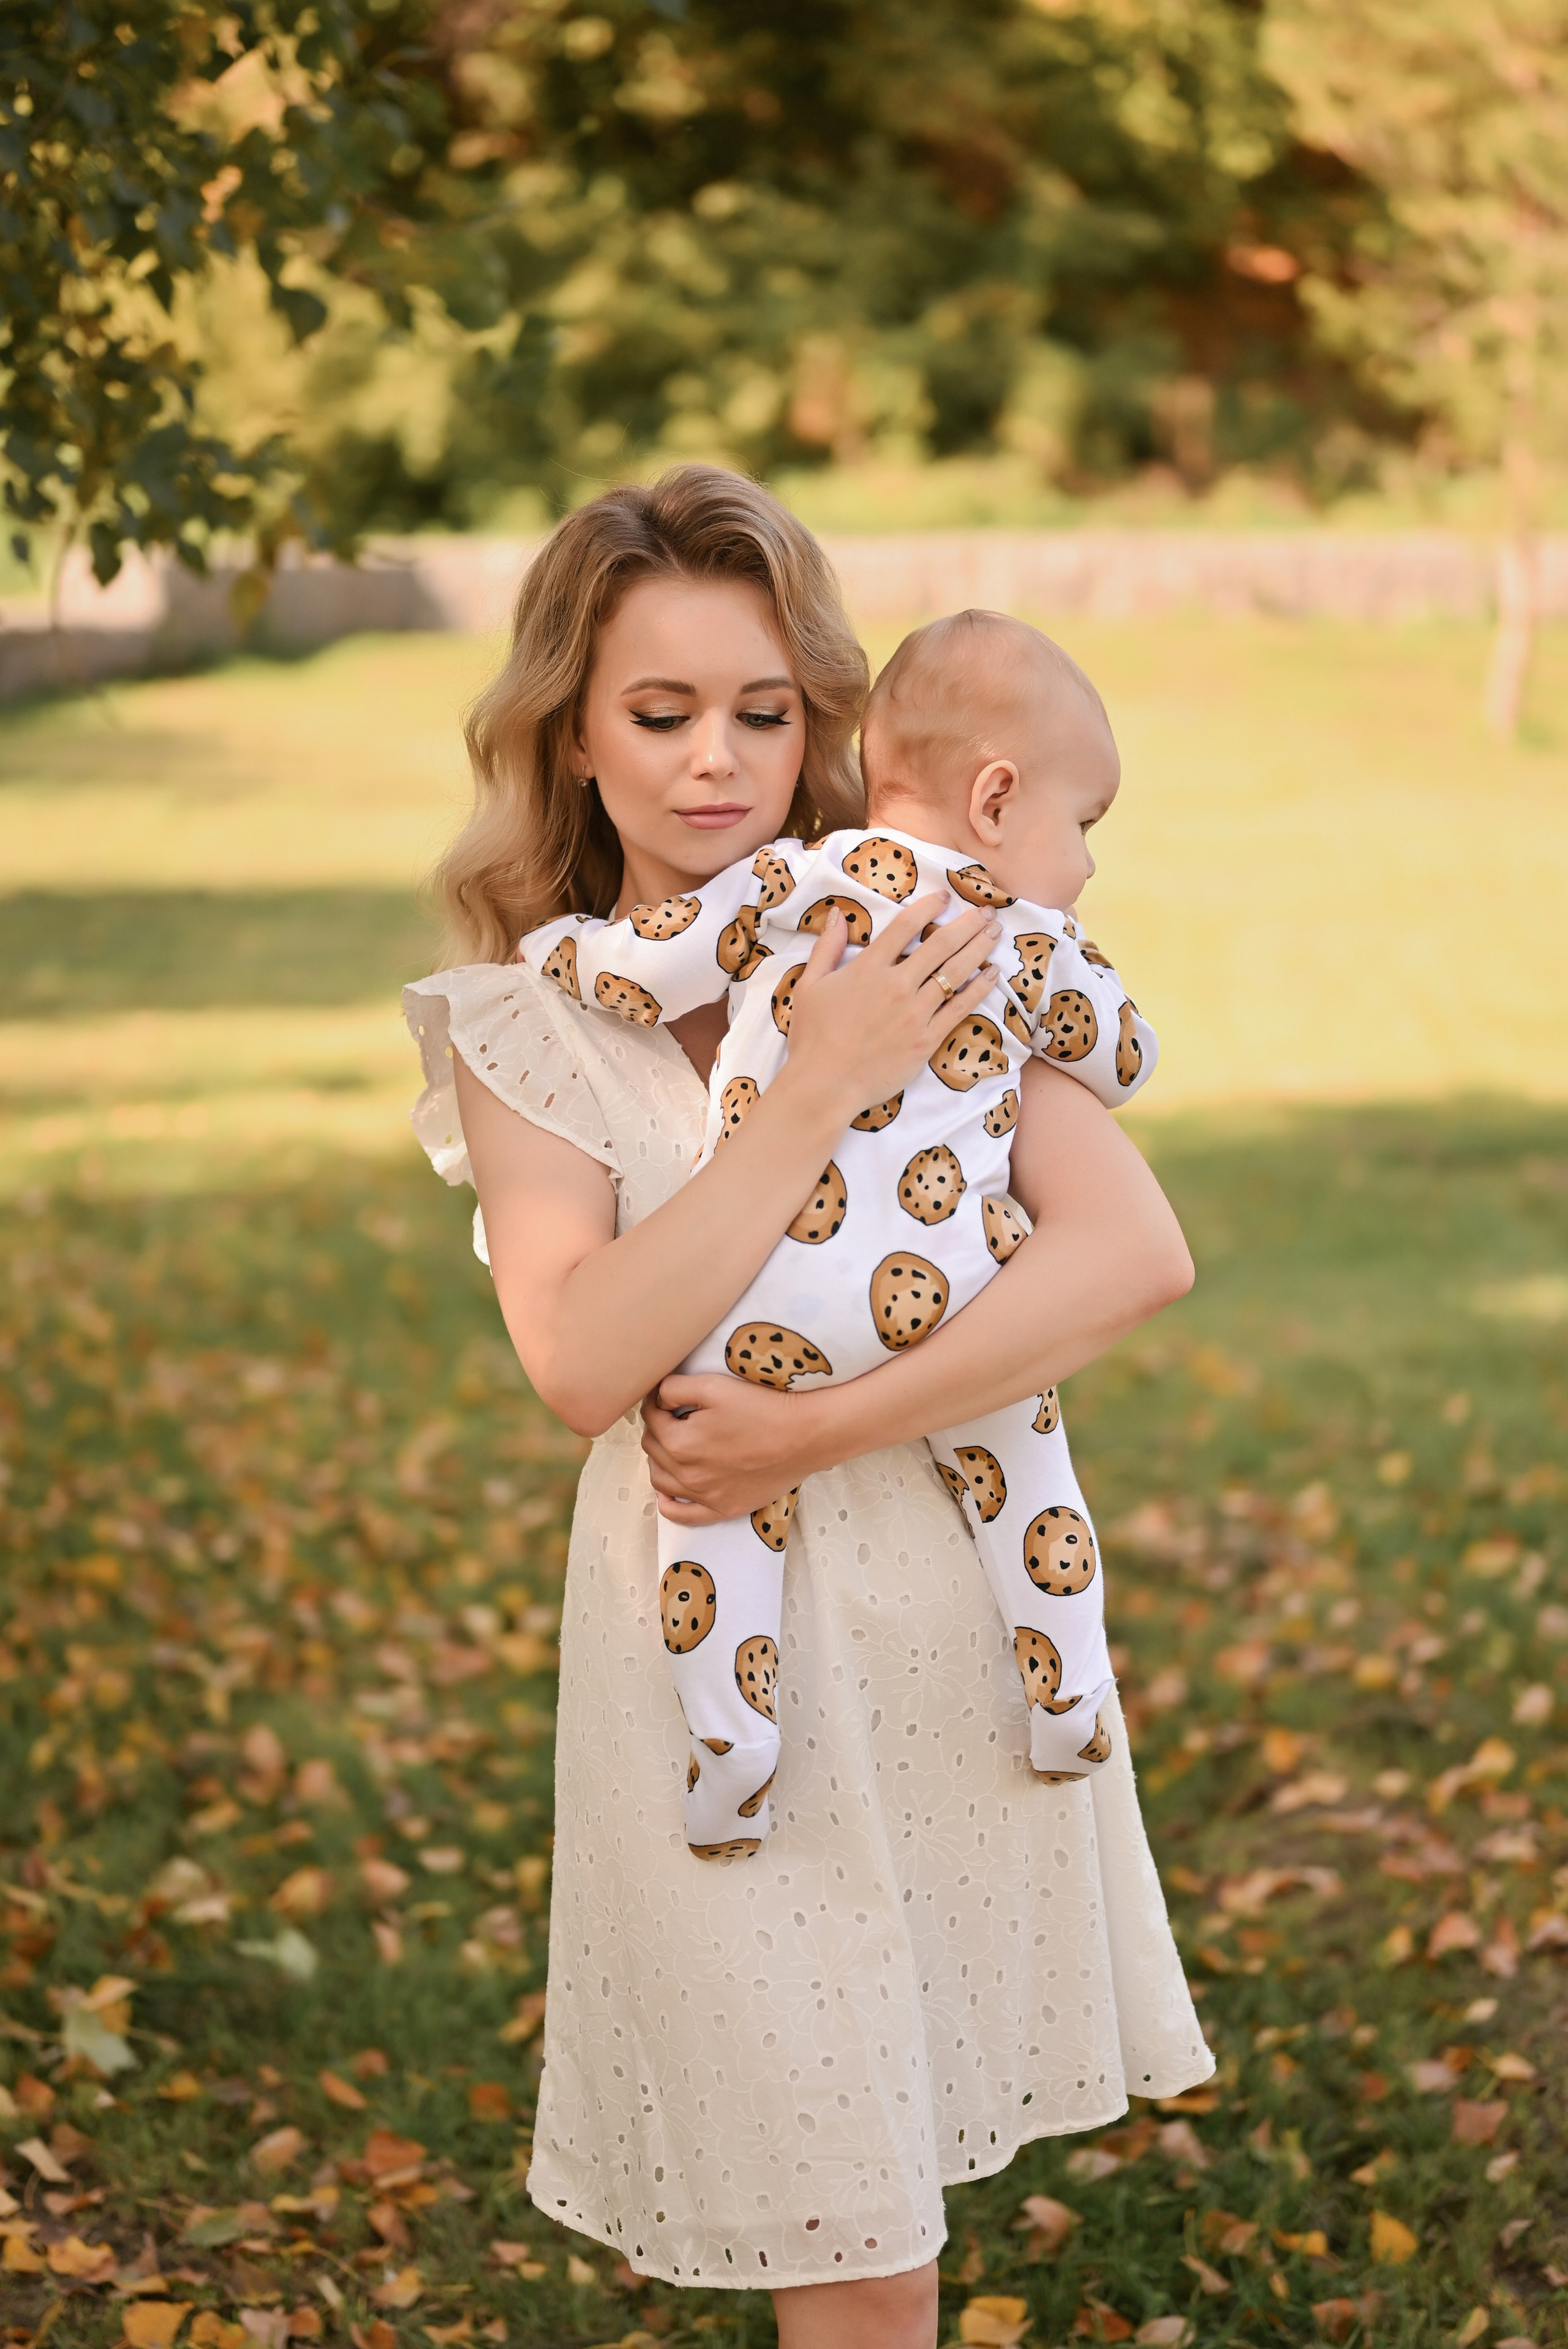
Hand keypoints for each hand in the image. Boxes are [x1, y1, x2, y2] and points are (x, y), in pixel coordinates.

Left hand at [641, 1374, 826, 1521]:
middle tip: (675, 1415)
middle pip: (652, 1448)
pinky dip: (669, 1502)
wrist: (805, 1436)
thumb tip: (657, 1398)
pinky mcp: (723, 1508)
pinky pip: (682, 1515)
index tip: (667, 1395)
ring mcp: (704, 1496)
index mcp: (679, 1442)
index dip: (655, 1402)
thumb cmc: (762, 1407)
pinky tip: (670, 1490)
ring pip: (660, 1479)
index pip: (650, 1418)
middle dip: (658, 1428)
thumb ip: (674, 1388)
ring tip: (675, 1445)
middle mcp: (686, 1474)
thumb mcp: (713, 1385)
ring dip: (660, 1459)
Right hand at [781, 891, 999, 1118]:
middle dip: (967, 923)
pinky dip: (979, 988)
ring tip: (995, 931)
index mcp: (868, 968)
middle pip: (941, 945)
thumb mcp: (809, 985)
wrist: (824, 1085)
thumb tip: (838, 915)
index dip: (928, 907)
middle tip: (986, 911)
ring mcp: (915, 1012)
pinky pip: (960, 1008)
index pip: (905, 926)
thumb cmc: (812, 1037)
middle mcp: (897, 985)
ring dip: (979, 948)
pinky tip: (992, 973)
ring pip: (956, 972)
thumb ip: (827, 947)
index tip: (945, 896)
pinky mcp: (927, 1039)